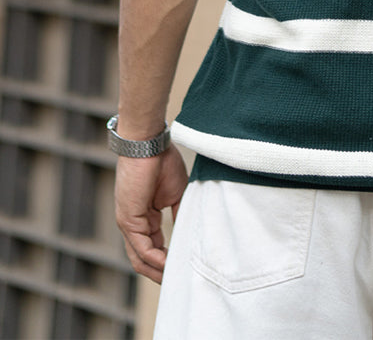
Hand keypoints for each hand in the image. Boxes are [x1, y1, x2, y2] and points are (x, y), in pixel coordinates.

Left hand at [114, 145, 187, 283]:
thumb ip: (180, 215)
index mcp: (144, 219)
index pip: (153, 249)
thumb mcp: (177, 194)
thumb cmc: (162, 162)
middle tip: (179, 283)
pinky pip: (141, 247)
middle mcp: (133, 225)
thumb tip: (189, 235)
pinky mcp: (128, 220)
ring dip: (157, 272)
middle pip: (144, 260)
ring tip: (175, 279)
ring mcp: (128, 224)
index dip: (167, 262)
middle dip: (160, 274)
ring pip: (140, 259)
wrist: (149, 144)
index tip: (182, 270)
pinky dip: (155, 259)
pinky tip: (168, 264)